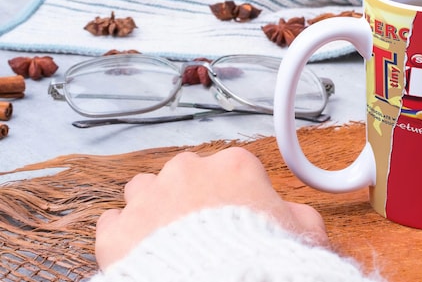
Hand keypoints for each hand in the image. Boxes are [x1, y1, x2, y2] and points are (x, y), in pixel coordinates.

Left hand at [94, 147, 327, 269]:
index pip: (233, 167)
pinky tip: (140, 252)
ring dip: (153, 207)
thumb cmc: (259, 261)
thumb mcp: (302, 234)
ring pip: (144, 189)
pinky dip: (124, 234)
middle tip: (203, 230)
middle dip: (191, 196)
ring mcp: (149, 199)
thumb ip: (298, 216)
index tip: (238, 214)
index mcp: (234, 166)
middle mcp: (188, 172)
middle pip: (185, 173)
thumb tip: (296, 216)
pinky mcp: (119, 231)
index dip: (236, 194)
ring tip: (167, 239)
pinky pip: (114, 222)